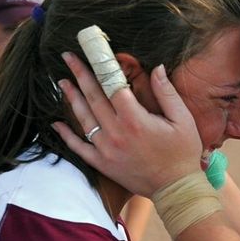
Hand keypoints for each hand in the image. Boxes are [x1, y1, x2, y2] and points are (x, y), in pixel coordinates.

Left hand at [52, 52, 201, 196]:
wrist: (176, 188)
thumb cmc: (183, 153)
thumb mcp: (182, 119)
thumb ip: (167, 92)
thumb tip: (157, 68)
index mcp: (135, 119)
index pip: (112, 85)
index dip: (100, 65)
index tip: (90, 51)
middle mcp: (116, 133)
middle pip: (93, 98)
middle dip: (80, 75)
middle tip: (68, 57)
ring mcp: (106, 150)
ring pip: (84, 119)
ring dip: (71, 98)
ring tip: (63, 82)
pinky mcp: (103, 164)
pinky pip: (79, 147)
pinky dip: (66, 135)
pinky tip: (56, 123)